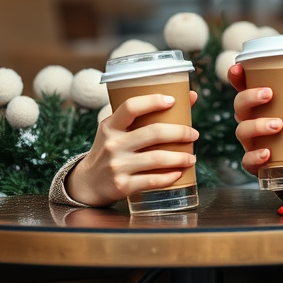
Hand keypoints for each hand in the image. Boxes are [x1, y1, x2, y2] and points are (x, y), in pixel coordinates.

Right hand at [65, 90, 198, 206]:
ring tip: (192, 157)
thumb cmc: (111, 150)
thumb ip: (147, 115)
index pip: (131, 107)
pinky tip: (179, 173)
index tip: (172, 100)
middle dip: (180, 133)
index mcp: (111, 126)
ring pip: (157, 158)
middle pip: (153, 133)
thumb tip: (191, 97)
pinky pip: (152, 180)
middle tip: (194, 134)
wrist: (88, 182)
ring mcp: (117, 165)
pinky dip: (170, 177)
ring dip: (181, 157)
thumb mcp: (118, 130)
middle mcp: (113, 144)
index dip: (153, 101)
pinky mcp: (123, 185)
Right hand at [230, 63, 277, 174]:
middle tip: (269, 94)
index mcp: (261, 105)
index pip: (244, 86)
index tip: (238, 68)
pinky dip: (255, 156)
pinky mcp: (255, 163)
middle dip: (250, 97)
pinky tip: (267, 153)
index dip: (236, 76)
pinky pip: (247, 160)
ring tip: (277, 125)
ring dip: (257, 125)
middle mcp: (252, 120)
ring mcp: (251, 142)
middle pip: (240, 105)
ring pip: (242, 130)